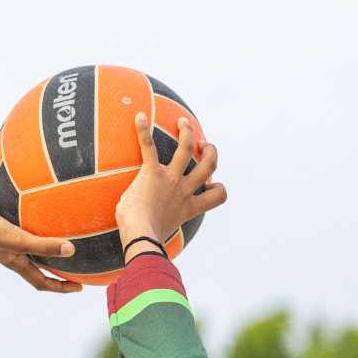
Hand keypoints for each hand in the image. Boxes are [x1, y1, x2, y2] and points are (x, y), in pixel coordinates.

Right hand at [0, 193, 77, 293]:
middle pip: (37, 260)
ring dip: (41, 234)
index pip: (41, 280)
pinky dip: (28, 209)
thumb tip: (71, 250)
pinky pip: (17, 214)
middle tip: (74, 259)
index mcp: (16, 261)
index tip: (79, 286)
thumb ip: (43, 245)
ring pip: (27, 237)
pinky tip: (38, 196)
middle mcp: (12, 250)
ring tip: (60, 225)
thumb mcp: (18, 240)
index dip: (60, 286)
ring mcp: (4, 234)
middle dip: (55, 262)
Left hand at [114, 114, 226, 260]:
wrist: (140, 236)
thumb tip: (148, 236)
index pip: (218, 196)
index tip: (209, 184)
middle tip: (202, 145)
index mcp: (189, 207)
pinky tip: (139, 117)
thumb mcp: (160, 232)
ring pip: (186, 149)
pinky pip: (149, 147)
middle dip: (210, 151)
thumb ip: (162, 224)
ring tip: (182, 122)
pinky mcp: (152, 173)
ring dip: (187, 132)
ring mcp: (170, 179)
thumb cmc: (144, 239)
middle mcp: (184, 190)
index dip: (218, 187)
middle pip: (209, 164)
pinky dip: (143, 131)